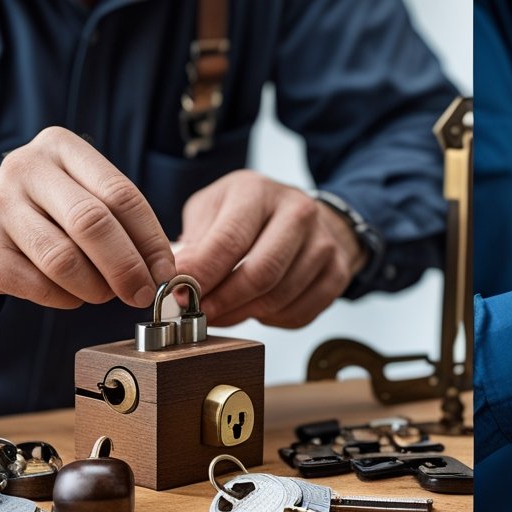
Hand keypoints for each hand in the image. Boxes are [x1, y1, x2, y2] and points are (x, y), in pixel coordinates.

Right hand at [0, 127, 174, 308]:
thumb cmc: (47, 208)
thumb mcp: (81, 192)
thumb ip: (121, 220)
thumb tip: (162, 270)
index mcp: (61, 146)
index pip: (121, 194)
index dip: (150, 239)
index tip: (165, 271)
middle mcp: (25, 168)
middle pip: (92, 223)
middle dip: (127, 267)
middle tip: (142, 293)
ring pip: (64, 260)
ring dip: (96, 287)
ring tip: (105, 293)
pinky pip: (38, 286)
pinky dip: (66, 298)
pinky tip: (72, 294)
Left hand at [173, 170, 364, 327]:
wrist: (303, 214)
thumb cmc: (248, 214)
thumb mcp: (213, 210)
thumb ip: (194, 242)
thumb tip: (174, 281)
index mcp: (258, 191)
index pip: (229, 241)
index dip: (201, 275)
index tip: (178, 297)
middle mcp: (298, 212)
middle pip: (260, 273)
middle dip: (223, 302)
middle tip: (199, 314)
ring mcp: (323, 243)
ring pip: (279, 298)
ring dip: (244, 314)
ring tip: (224, 311)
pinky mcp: (336, 272)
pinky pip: (299, 313)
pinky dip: (271, 320)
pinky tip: (257, 308)